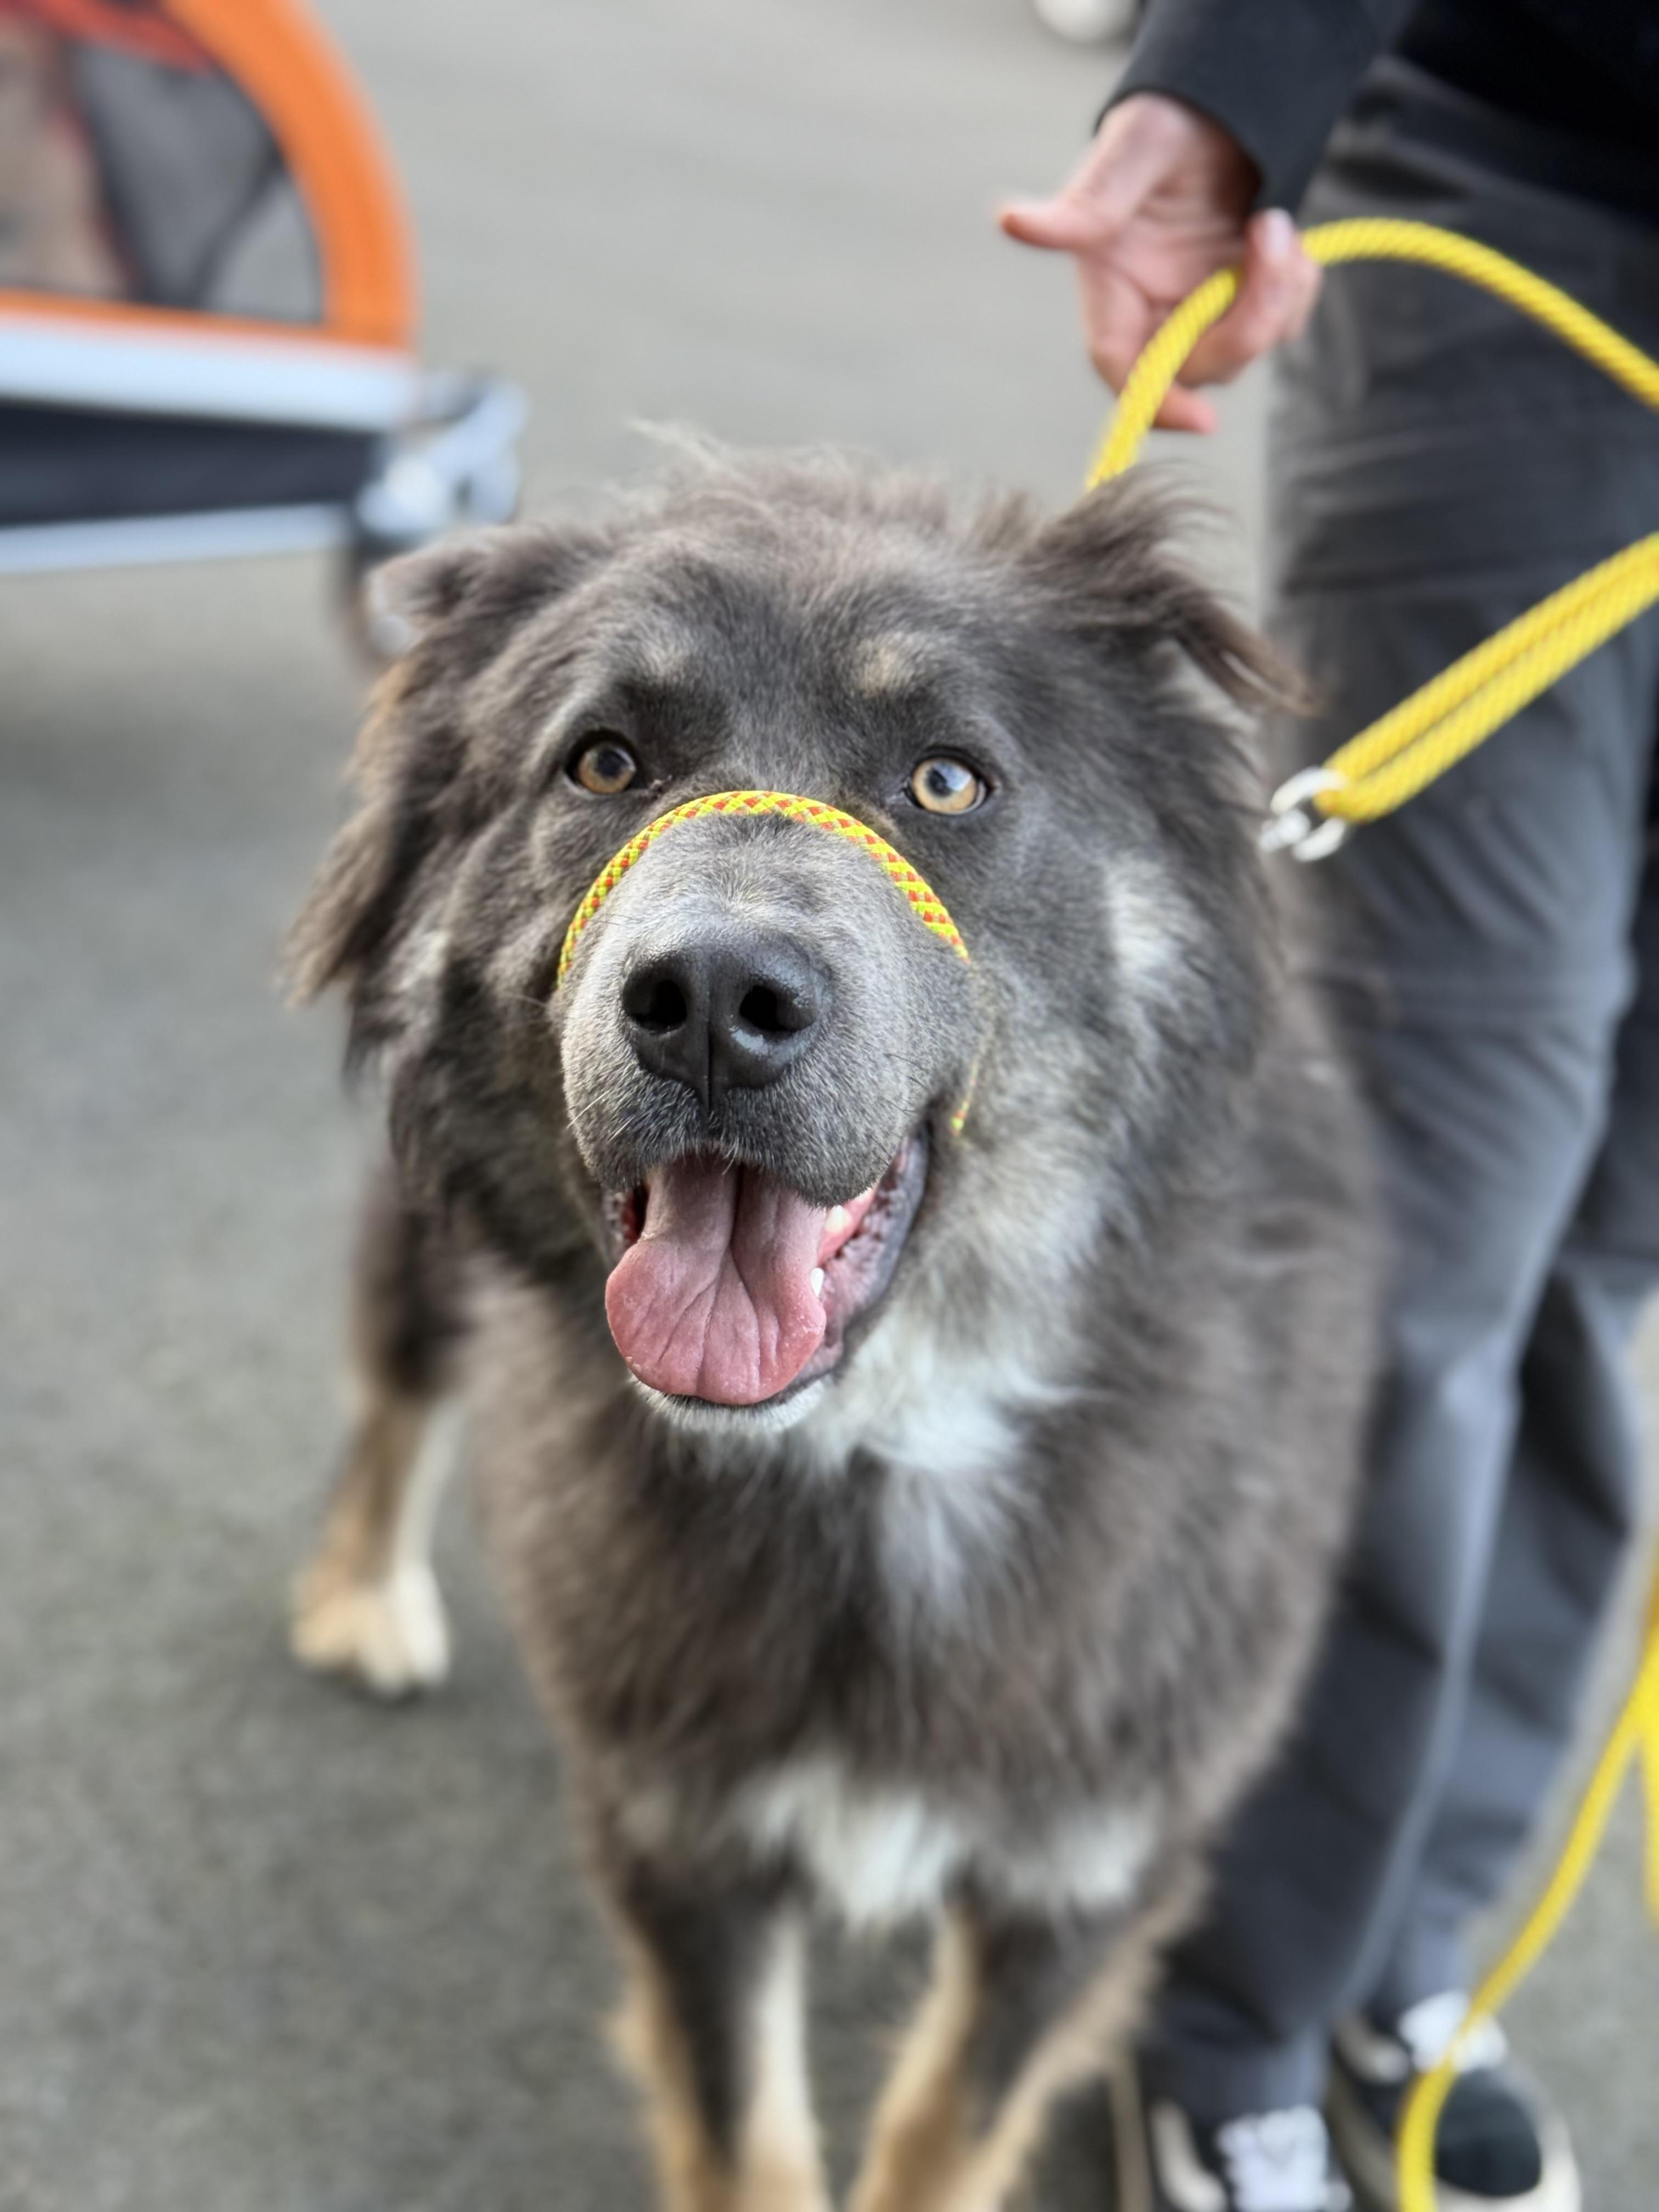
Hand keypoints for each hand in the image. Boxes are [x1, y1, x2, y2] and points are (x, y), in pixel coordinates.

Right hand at [1001, 92, 1320, 430]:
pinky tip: (1285, 238)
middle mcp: (1153, 306)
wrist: (1219, 96)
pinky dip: (1294, 287)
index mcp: (1113, 286)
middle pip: (1197, 367)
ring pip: (1245, 347)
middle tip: (1273, 243)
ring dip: (1278, 296)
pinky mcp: (1242, 292)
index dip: (1158, 402)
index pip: (1124, 367)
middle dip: (1246, 324)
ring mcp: (1200, 303)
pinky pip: (1279, 321)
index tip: (1204, 421)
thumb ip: (1086, 202)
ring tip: (1275, 226)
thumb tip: (1011, 221)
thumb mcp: (1134, 149)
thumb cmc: (1168, 114)